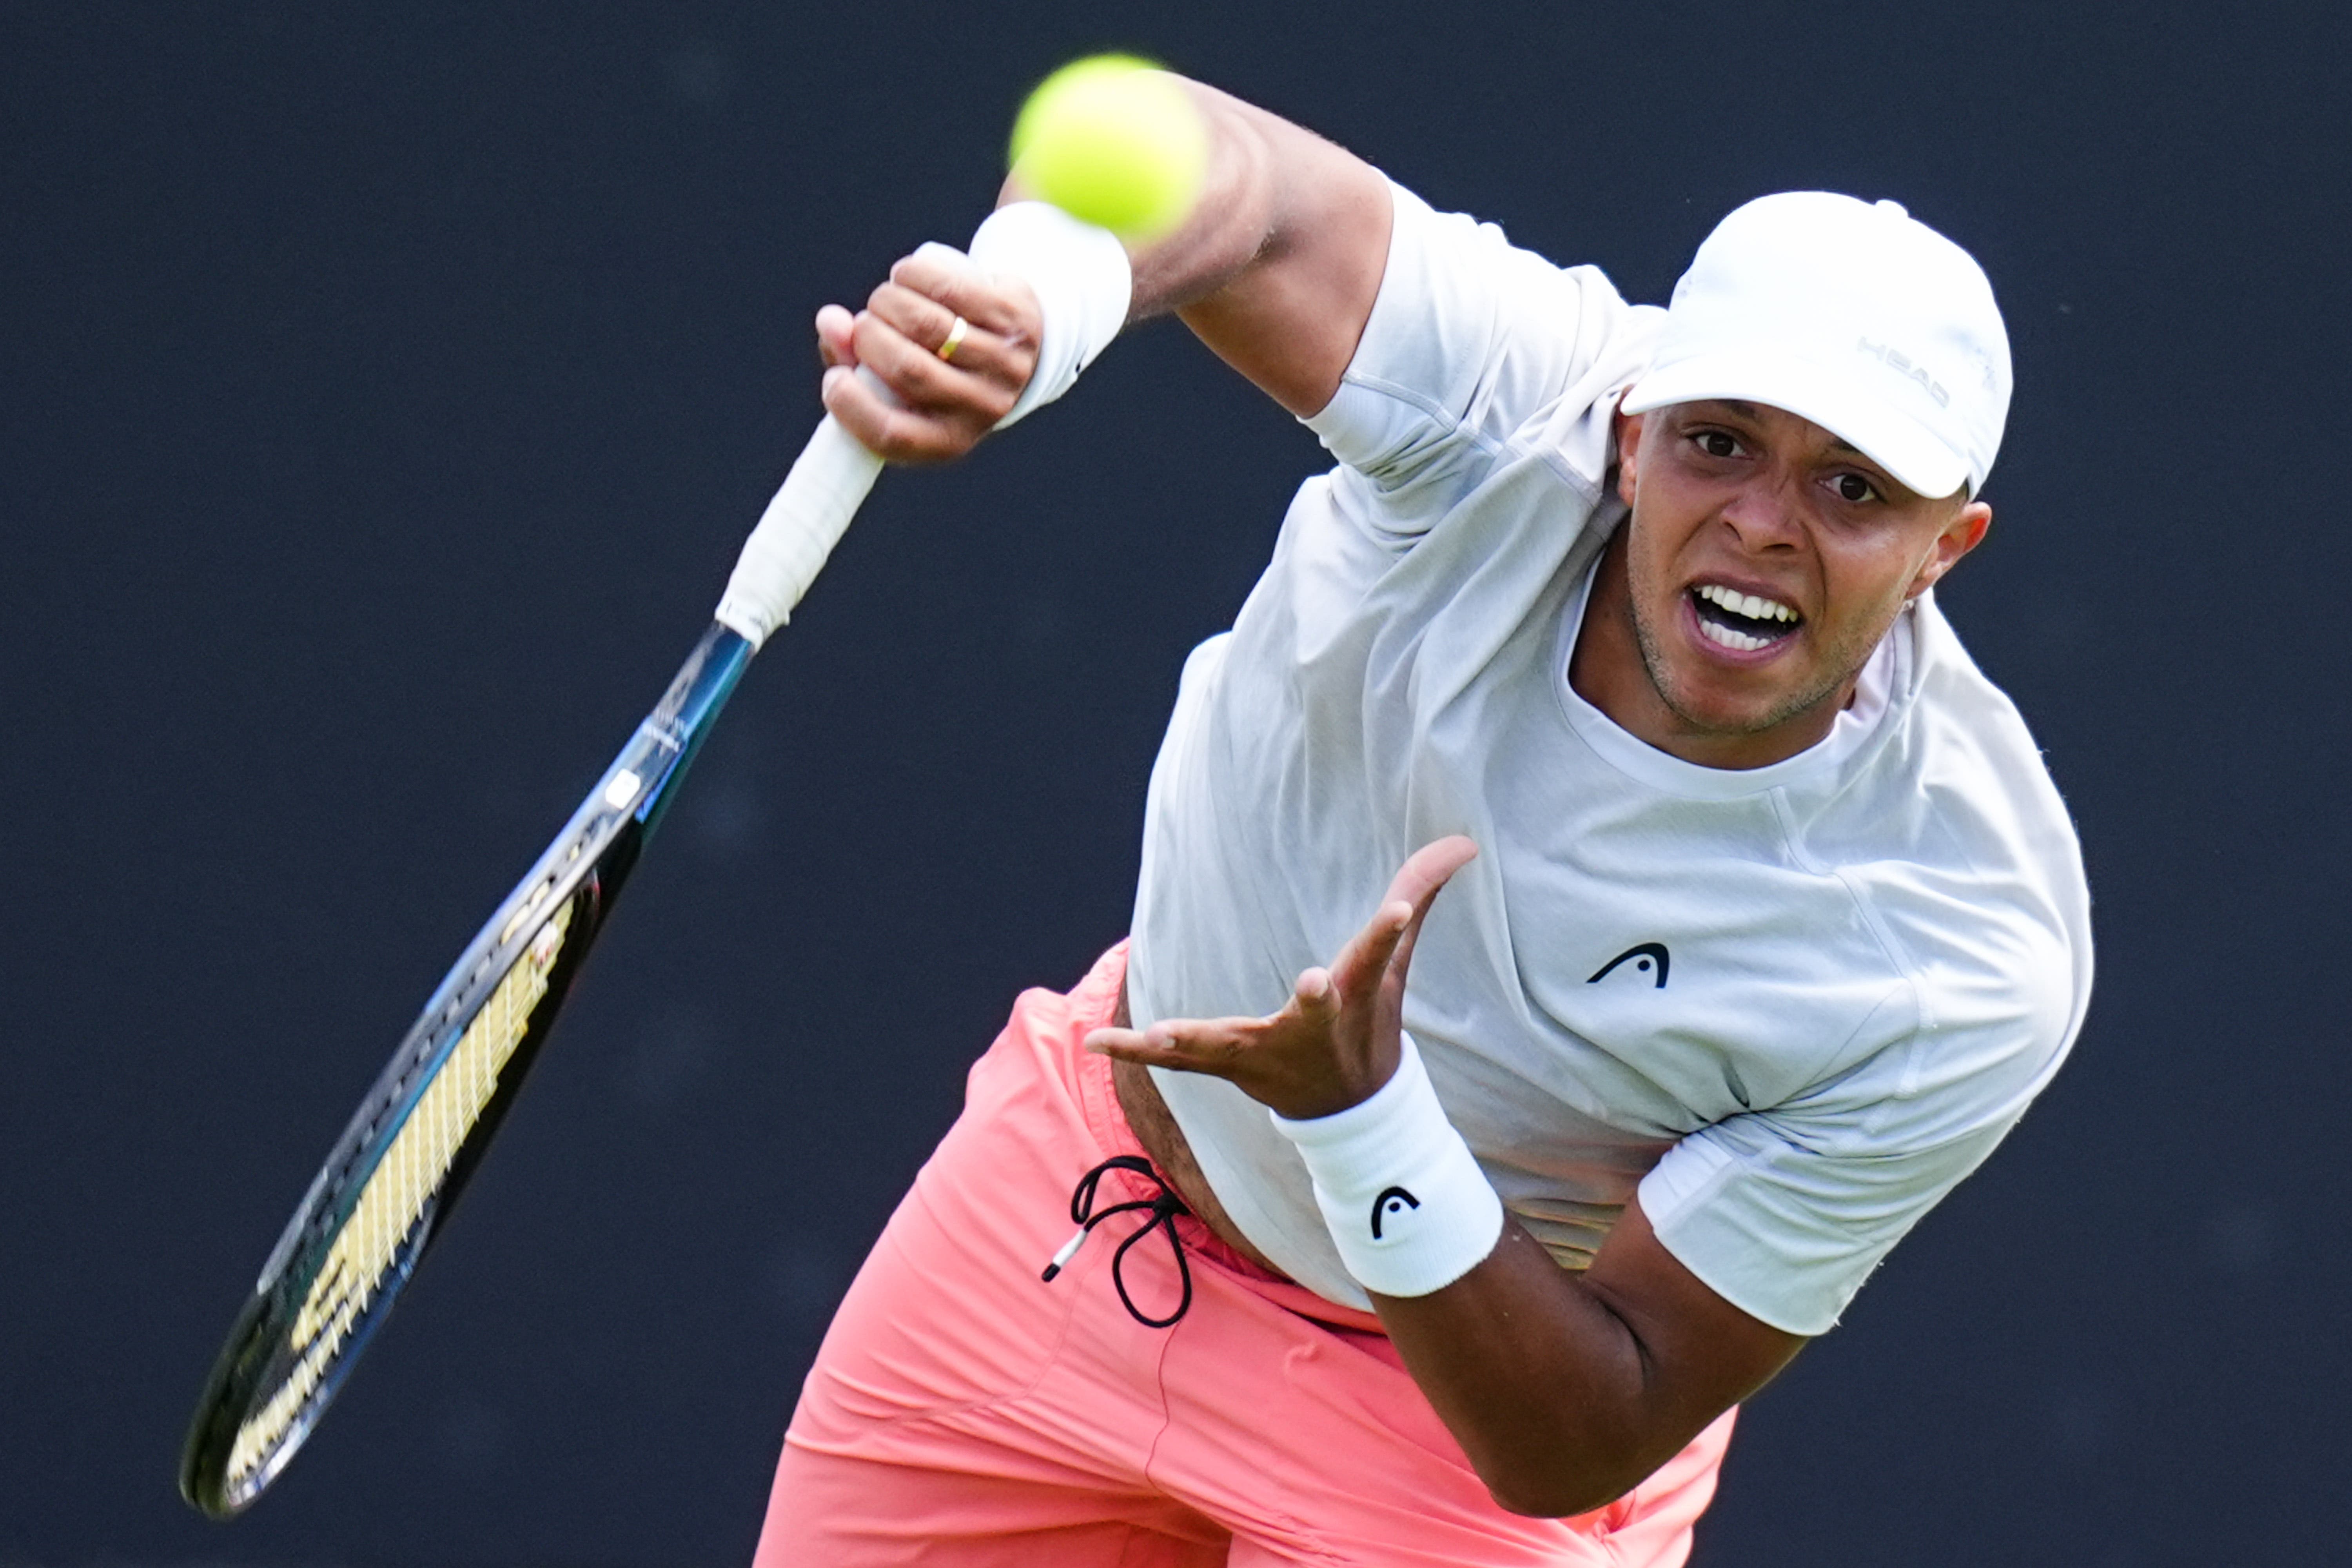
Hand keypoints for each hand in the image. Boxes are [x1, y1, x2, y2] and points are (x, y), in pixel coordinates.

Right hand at [815, 247, 1041, 462]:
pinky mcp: (1015, 321)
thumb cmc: (933, 365)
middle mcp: (982, 410)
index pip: (891, 435)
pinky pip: (951, 289)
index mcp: (947, 442)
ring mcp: (1005, 366)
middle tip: (864, 325)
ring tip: (884, 300)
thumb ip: (849, 358)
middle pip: (907, 370)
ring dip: (888, 301)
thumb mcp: (890, 380)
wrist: (1007, 341)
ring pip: (927, 325)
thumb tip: (831, 321)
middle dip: (868, 336)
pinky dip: (914, 275)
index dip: (851, 406)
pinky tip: (905, 276)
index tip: (834, 379)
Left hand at [1086, 837, 1477, 1120]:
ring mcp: (1263, 1052)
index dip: (1388, 931)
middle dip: (1315, 1002)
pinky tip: (1095, 1041)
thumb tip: (1464, 842)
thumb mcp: (1394, 963)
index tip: (1399, 911)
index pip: (1377, 955)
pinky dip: (1133, 1052)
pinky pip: (1172, 1063)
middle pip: (1314, 1013)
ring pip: (1228, 1047)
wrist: (1348, 1107)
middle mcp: (1310, 1028)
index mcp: (1353, 996)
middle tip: (1314, 985)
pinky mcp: (1223, 1064)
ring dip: (1192, 1040)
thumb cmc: (1369, 1022)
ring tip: (1156, 1030)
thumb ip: (1419, 895)